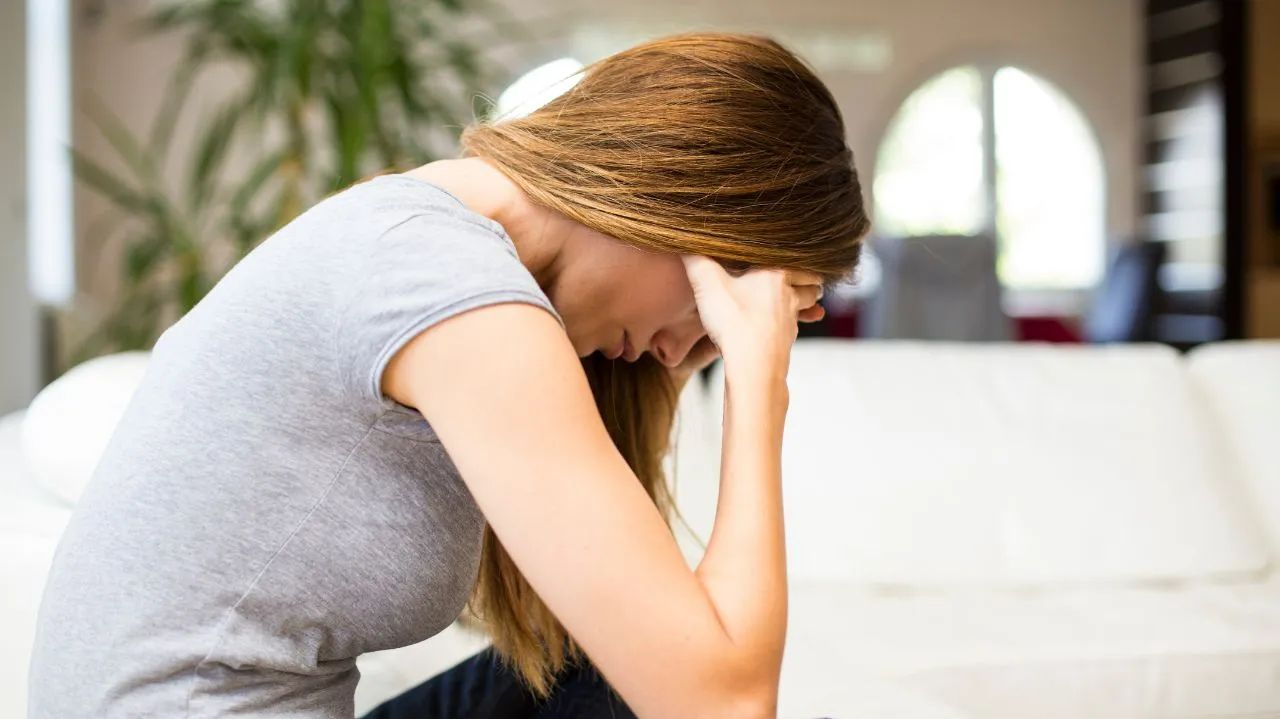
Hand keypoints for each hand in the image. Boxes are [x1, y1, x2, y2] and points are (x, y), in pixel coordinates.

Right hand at [682, 256, 822, 375]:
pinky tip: (781, 325)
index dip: (795, 254)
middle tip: (804, 275)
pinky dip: (793, 322)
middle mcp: (789, 294)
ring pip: (808, 303)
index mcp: (775, 273)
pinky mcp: (787, 340)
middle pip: (810, 280)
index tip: (792, 251)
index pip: (795, 257)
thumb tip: (681, 240)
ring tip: (796, 298)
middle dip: (808, 277)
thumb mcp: (707, 284)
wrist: (753, 365)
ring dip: (807, 300)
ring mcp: (791, 319)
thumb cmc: (734, 321)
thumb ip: (695, 260)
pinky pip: (796, 326)